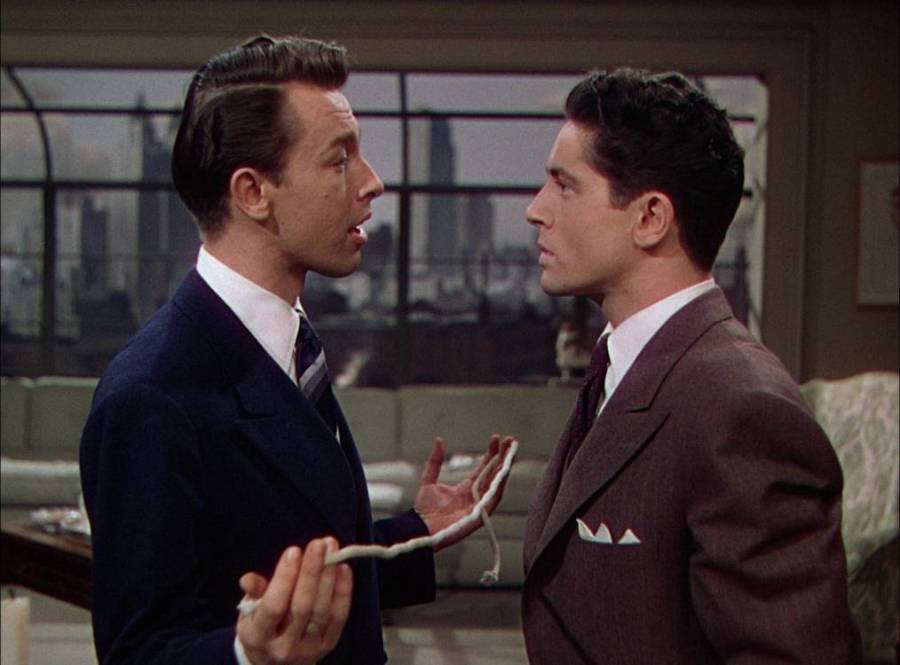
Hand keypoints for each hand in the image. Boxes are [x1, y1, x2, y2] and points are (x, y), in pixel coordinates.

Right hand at [236, 538, 352, 664]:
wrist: (274, 663)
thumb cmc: (261, 626)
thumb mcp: (249, 612)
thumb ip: (253, 593)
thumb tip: (249, 579)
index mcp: (258, 636)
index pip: (273, 606)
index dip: (284, 578)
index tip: (293, 551)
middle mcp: (284, 646)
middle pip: (302, 607)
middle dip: (311, 572)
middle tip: (319, 544)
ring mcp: (308, 648)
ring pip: (323, 610)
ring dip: (329, 577)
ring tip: (332, 550)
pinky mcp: (328, 646)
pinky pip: (339, 616)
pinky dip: (344, 591)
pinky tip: (343, 569)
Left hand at [414, 434, 514, 550]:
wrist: (421, 527)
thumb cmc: (425, 509)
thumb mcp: (429, 480)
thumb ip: (435, 461)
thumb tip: (439, 440)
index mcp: (467, 488)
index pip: (484, 468)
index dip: (491, 453)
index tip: (496, 438)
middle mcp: (476, 496)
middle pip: (494, 474)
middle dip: (503, 457)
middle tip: (510, 440)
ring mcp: (480, 505)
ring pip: (497, 484)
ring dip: (505, 467)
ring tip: (510, 451)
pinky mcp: (481, 516)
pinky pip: (493, 499)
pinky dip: (499, 485)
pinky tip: (503, 471)